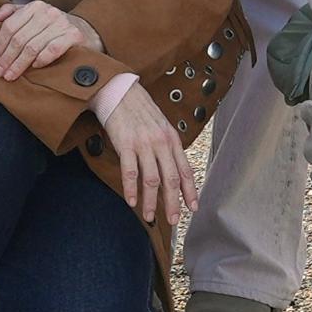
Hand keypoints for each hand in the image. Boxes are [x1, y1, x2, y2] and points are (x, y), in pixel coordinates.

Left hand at [0, 0, 90, 80]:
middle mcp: (48, 12)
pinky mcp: (74, 35)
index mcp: (34, 6)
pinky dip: (42, 59)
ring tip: (11, 75)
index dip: (0, 44)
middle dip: (7, 58)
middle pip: (20, 38)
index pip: (11, 26)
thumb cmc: (52, 26)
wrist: (84, 29)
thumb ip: (11, 13)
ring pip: (33, 46)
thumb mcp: (32, 15)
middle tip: (0, 72)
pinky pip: (53, 49)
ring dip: (20, 64)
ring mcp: (61, 23)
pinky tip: (35, 67)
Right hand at [95, 73, 196, 224]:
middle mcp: (161, 142)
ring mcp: (143, 143)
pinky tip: (131, 201)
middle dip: (173, 203)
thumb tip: (170, 172)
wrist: (118, 90)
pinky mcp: (125, 144)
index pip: (185, 170)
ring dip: (150, 201)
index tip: (193, 208)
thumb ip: (166, 148)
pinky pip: (130, 171)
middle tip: (173, 220)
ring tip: (149, 216)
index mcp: (172, 139)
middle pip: (171, 179)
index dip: (190, 191)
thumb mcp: (160, 126)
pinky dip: (131, 189)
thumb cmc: (139, 110)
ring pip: (151, 179)